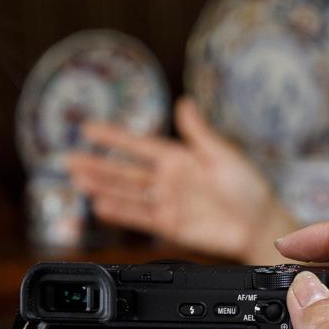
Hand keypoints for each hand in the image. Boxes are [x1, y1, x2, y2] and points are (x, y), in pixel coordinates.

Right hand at [67, 97, 297, 262]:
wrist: (260, 224)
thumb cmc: (248, 187)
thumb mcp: (223, 153)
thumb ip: (199, 132)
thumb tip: (184, 103)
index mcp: (179, 158)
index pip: (139, 145)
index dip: (114, 138)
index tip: (88, 128)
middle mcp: (168, 180)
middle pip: (125, 171)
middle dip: (97, 165)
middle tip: (69, 159)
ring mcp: (167, 203)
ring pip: (127, 193)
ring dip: (103, 187)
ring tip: (79, 181)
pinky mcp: (170, 225)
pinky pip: (140, 217)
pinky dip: (120, 212)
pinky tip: (101, 206)